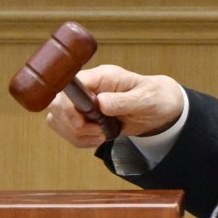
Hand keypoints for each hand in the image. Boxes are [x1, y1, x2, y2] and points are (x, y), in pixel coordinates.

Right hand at [44, 65, 185, 148]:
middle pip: (56, 104)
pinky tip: (98, 139)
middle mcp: (87, 88)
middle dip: (72, 125)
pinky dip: (80, 140)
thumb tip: (100, 103)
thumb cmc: (155, 97)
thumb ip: (124, 100)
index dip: (67, 106)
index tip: (80, 123)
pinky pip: (68, 131)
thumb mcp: (146, 99)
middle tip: (98, 132)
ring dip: (77, 135)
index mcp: (101, 77)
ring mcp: (83, 104)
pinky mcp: (84, 118)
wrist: (160, 108)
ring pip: (58, 120)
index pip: (70, 86)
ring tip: (102, 136)